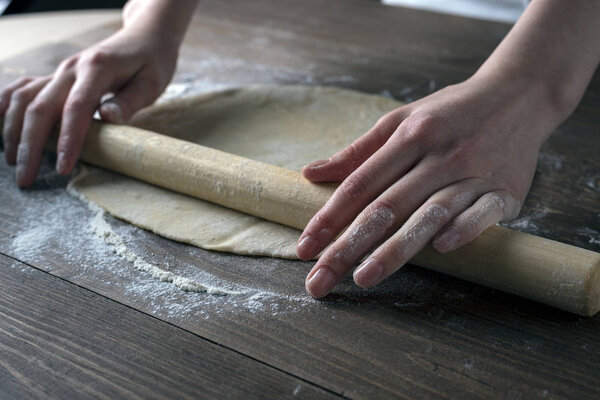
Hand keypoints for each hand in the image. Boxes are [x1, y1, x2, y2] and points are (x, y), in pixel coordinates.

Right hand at [0, 0, 191, 187]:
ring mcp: (60, 70)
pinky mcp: (56, 75)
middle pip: (41, 107)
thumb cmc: (152, 63)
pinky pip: (23, 88)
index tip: (62, 168)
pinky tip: (0, 125)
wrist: (145, 36)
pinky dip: (6, 105)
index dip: (68, 139)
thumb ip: (129, 101)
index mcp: (97, 69)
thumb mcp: (152, 82)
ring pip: (25, 99)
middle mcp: (71, 68)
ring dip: (13, 130)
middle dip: (30, 145)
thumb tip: (108, 118)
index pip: (77, 107)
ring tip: (12, 161)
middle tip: (25, 178)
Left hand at [297, 73, 560, 297]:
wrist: (519, 95)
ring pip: (428, 215)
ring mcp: (474, 174)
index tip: (305, 248)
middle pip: (386, 206)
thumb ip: (358, 151)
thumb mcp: (401, 119)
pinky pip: (483, 214)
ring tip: (363, 278)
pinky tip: (440, 250)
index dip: (329, 216)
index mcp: (410, 136)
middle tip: (319, 280)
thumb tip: (309, 174)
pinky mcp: (506, 190)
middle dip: (348, 246)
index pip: (360, 183)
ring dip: (395, 249)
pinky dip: (464, 230)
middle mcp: (439, 155)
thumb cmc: (450, 112)